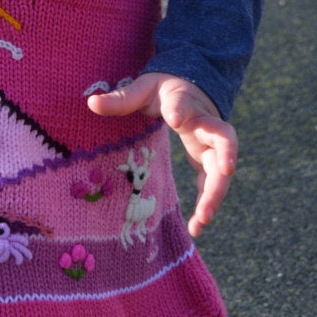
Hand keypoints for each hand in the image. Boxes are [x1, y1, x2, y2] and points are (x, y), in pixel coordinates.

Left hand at [87, 74, 236, 238]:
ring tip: (202, 218)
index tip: (174, 118)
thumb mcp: (142, 89)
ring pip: (222, 167)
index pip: (182, 103)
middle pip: (223, 138)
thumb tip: (91, 103)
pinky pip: (212, 183)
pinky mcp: (208, 161)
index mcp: (183, 100)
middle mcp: (204, 122)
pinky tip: (196, 227)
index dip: (179, 109)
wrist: (190, 88)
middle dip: (225, 155)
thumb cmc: (163, 90)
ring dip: (216, 192)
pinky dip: (207, 203)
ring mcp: (211, 143)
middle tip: (225, 172)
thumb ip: (120, 98)